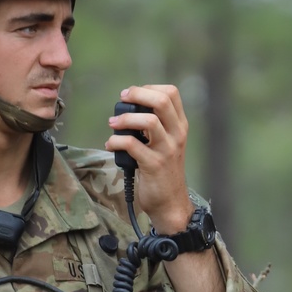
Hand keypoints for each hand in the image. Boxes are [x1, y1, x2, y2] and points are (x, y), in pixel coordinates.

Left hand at [106, 85, 192, 232]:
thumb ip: (155, 126)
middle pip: (162, 100)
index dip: (149, 88)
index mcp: (180, 126)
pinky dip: (116, 141)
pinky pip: (132, 145)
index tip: (133, 95)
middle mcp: (177, 135)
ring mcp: (167, 150)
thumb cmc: (163, 172)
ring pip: (148, 121)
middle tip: (122, 100)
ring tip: (113, 124)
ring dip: (124, 119)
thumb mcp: (166, 144)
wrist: (170, 204)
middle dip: (137, 95)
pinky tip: (110, 145)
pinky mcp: (154, 165)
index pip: (171, 93)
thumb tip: (129, 109)